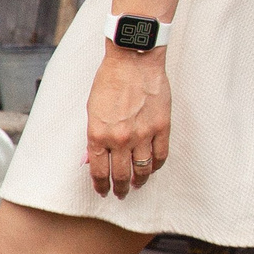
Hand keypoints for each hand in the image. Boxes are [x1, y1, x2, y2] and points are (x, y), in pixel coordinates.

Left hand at [85, 46, 170, 196]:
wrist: (133, 60)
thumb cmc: (109, 82)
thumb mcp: (92, 110)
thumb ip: (94, 136)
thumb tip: (92, 158)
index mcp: (97, 135)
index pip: (99, 171)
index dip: (101, 185)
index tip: (102, 191)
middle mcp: (119, 139)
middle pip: (121, 175)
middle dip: (120, 188)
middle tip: (120, 193)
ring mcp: (143, 134)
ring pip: (143, 169)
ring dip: (140, 181)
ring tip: (137, 184)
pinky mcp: (162, 126)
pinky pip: (161, 155)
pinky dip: (156, 165)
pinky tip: (153, 168)